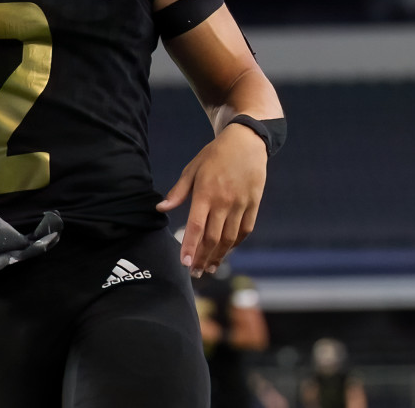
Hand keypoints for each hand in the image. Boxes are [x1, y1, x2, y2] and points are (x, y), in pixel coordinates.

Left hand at [157, 122, 266, 276]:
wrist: (246, 142)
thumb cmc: (215, 155)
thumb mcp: (193, 169)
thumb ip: (178, 192)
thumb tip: (161, 208)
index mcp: (206, 193)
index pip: (196, 226)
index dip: (189, 246)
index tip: (184, 264)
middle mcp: (224, 202)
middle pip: (213, 238)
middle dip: (202, 258)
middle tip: (194, 272)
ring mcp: (241, 204)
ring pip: (229, 238)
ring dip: (219, 256)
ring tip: (208, 267)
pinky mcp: (253, 204)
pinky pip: (245, 230)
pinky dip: (235, 244)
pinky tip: (226, 251)